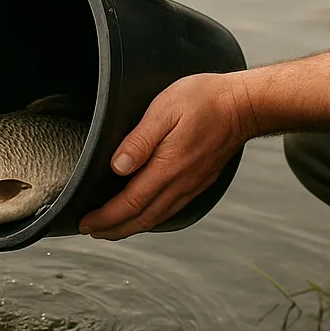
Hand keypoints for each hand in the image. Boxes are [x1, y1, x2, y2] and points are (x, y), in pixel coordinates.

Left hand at [78, 73, 256, 239]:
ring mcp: (192, 185)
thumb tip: (117, 166)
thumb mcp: (166, 109)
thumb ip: (140, 139)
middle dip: (113, 229)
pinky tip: (145, 212)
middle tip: (90, 230)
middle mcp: (180, 183)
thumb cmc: (205, 100)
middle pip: (141, 218)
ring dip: (131, 226)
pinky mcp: (200, 181)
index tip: (85, 222)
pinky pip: (171, 209)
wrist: (245, 105)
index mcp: (168, 168)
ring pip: (156, 217)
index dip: (105, 217)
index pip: (130, 203)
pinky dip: (151, 217)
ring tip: (111, 227)